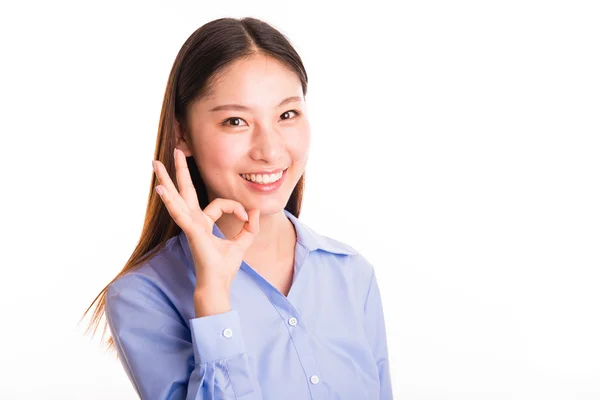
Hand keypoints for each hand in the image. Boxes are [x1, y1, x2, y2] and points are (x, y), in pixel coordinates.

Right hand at [152, 148, 259, 294]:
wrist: (217, 284)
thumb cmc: (224, 267)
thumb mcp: (242, 242)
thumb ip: (250, 227)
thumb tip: (254, 210)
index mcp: (203, 222)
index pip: (219, 203)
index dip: (236, 208)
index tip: (247, 217)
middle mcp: (193, 221)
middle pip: (185, 191)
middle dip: (180, 171)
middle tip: (174, 151)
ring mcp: (190, 225)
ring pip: (177, 197)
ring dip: (166, 179)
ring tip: (155, 163)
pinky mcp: (191, 231)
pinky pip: (180, 212)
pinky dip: (170, 200)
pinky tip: (160, 188)